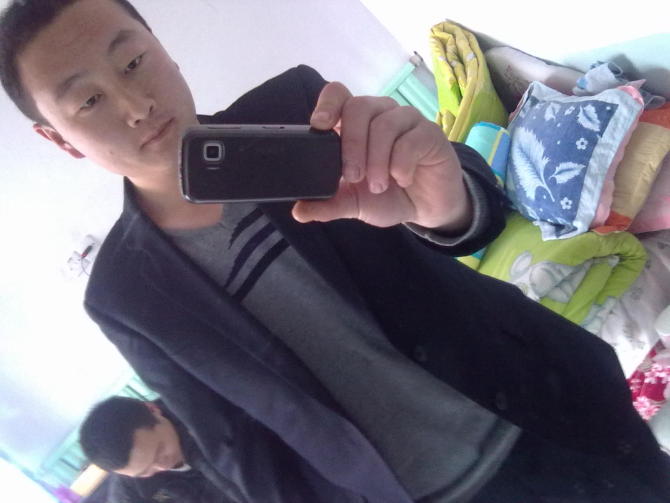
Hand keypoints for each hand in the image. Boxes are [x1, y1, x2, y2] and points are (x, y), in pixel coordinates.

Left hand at [292, 82, 472, 230]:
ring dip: (377, 160)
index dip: (328, 104)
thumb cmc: (388, 196)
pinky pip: (410, 140)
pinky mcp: (429, 133)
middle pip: (359, 107)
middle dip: (352, 145)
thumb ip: (328, 204)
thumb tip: (299, 211)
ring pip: (384, 124)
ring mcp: (406, 120)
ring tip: (379, 185)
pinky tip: (402, 179)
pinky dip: (401, 165)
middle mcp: (380, 114)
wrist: (426, 209)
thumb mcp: (354, 204)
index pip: (339, 95)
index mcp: (356, 124)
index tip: (319, 126)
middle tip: (353, 177)